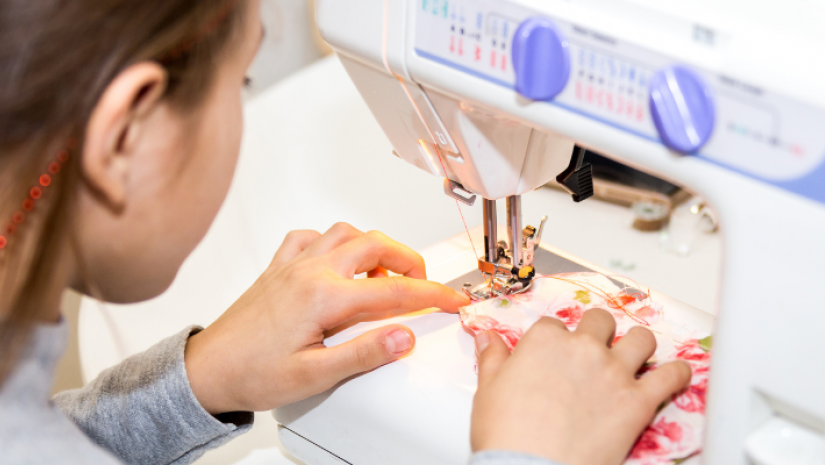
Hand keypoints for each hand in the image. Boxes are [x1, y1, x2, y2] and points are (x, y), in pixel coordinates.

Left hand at [184, 223, 469, 413]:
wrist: (208, 371)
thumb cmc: (252, 374)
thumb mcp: (314, 376)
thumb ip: (363, 354)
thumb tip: (404, 336)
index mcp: (323, 297)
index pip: (394, 290)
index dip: (432, 294)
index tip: (453, 300)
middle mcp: (310, 271)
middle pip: (376, 246)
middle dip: (410, 260)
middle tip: (424, 285)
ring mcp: (293, 265)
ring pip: (345, 233)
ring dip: (374, 246)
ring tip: (387, 272)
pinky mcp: (279, 267)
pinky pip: (310, 237)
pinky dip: (333, 241)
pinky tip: (338, 261)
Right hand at [471, 309, 691, 464]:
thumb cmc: (507, 434)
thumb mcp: (489, 390)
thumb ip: (492, 358)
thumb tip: (487, 338)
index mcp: (545, 342)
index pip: (554, 326)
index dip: (556, 340)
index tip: (555, 353)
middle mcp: (583, 349)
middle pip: (600, 321)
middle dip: (599, 330)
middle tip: (596, 346)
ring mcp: (614, 373)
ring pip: (641, 339)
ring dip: (640, 344)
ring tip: (638, 353)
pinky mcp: (638, 402)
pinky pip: (670, 377)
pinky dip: (677, 373)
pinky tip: (676, 374)